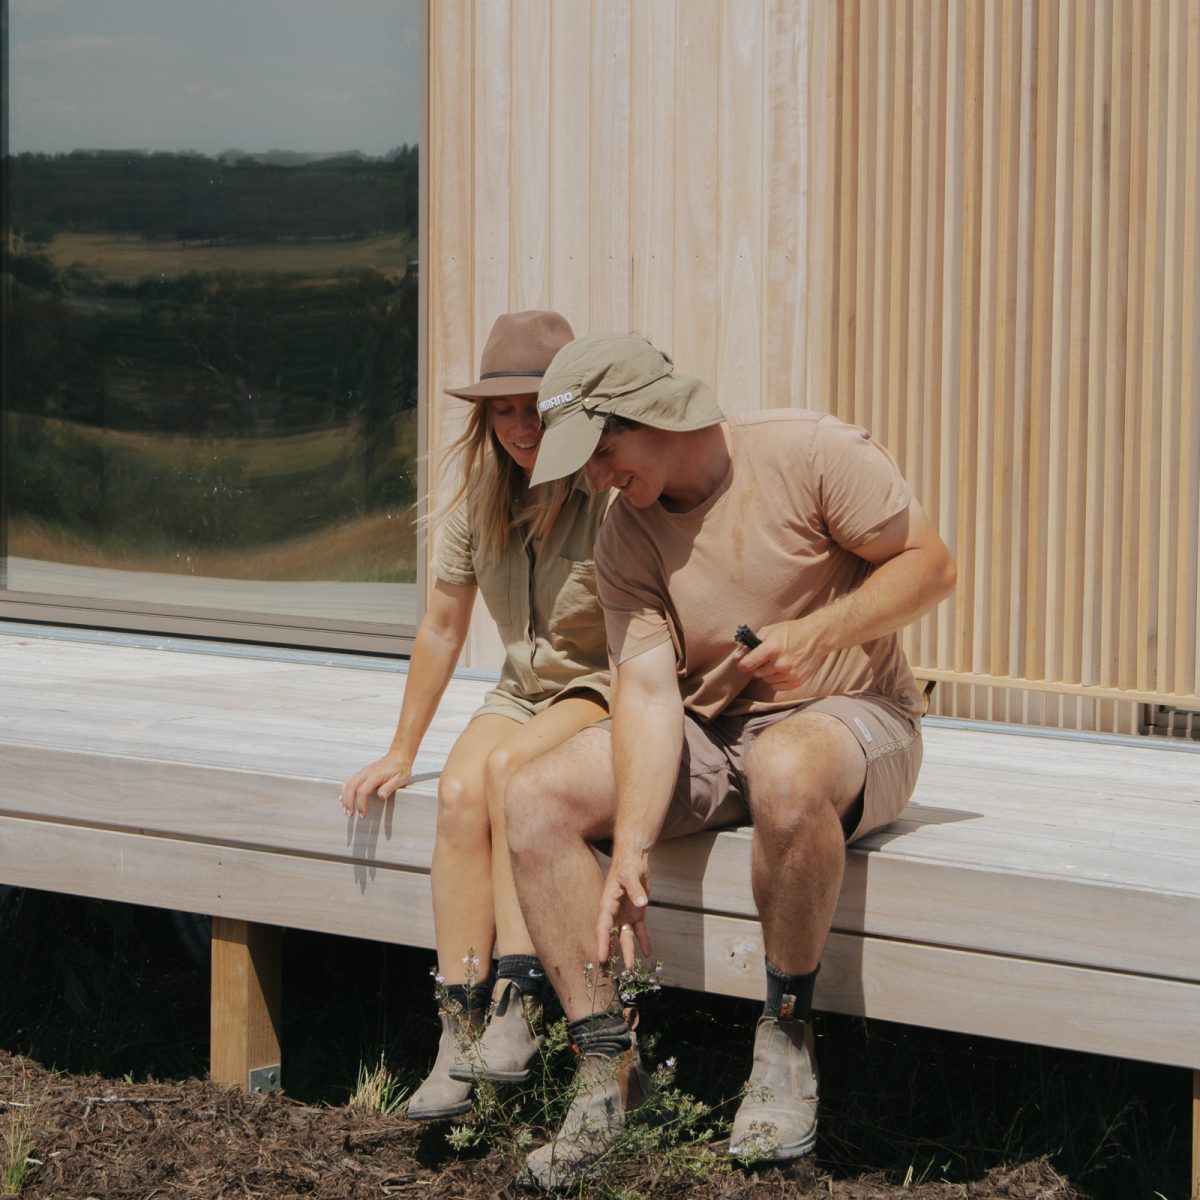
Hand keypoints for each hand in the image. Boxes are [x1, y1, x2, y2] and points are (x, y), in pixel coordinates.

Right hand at [339, 750, 413, 816]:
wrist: (399, 755)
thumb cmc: (400, 768)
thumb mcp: (400, 779)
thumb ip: (389, 787)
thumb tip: (380, 796)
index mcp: (375, 775)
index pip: (362, 792)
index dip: (361, 805)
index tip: (363, 815)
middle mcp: (366, 773)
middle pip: (351, 788)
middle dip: (348, 802)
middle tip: (349, 814)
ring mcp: (363, 772)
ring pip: (348, 784)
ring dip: (344, 797)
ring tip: (345, 809)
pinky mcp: (362, 772)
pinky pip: (349, 781)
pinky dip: (344, 790)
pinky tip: (343, 798)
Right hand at [595, 849, 651, 968]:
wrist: (634, 857)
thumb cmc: (628, 864)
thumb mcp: (630, 874)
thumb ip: (635, 889)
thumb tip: (641, 903)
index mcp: (607, 903)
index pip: (603, 927)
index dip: (602, 943)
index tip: (601, 958)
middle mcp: (614, 911)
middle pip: (612, 935)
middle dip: (612, 952)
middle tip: (611, 970)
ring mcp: (625, 913)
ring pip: (625, 936)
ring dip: (628, 950)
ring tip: (630, 968)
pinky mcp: (636, 912)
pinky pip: (639, 930)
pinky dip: (644, 940)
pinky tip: (648, 952)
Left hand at [734, 618, 824, 690]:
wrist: (817, 637)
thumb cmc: (791, 632)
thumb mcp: (769, 631)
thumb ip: (751, 644)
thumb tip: (737, 657)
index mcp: (772, 648)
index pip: (747, 664)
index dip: (743, 664)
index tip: (745, 662)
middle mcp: (780, 663)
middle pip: (757, 673)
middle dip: (758, 666)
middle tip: (767, 657)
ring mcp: (790, 673)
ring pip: (766, 680)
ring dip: (768, 673)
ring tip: (777, 662)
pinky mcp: (797, 681)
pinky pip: (777, 687)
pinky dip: (777, 680)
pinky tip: (783, 670)